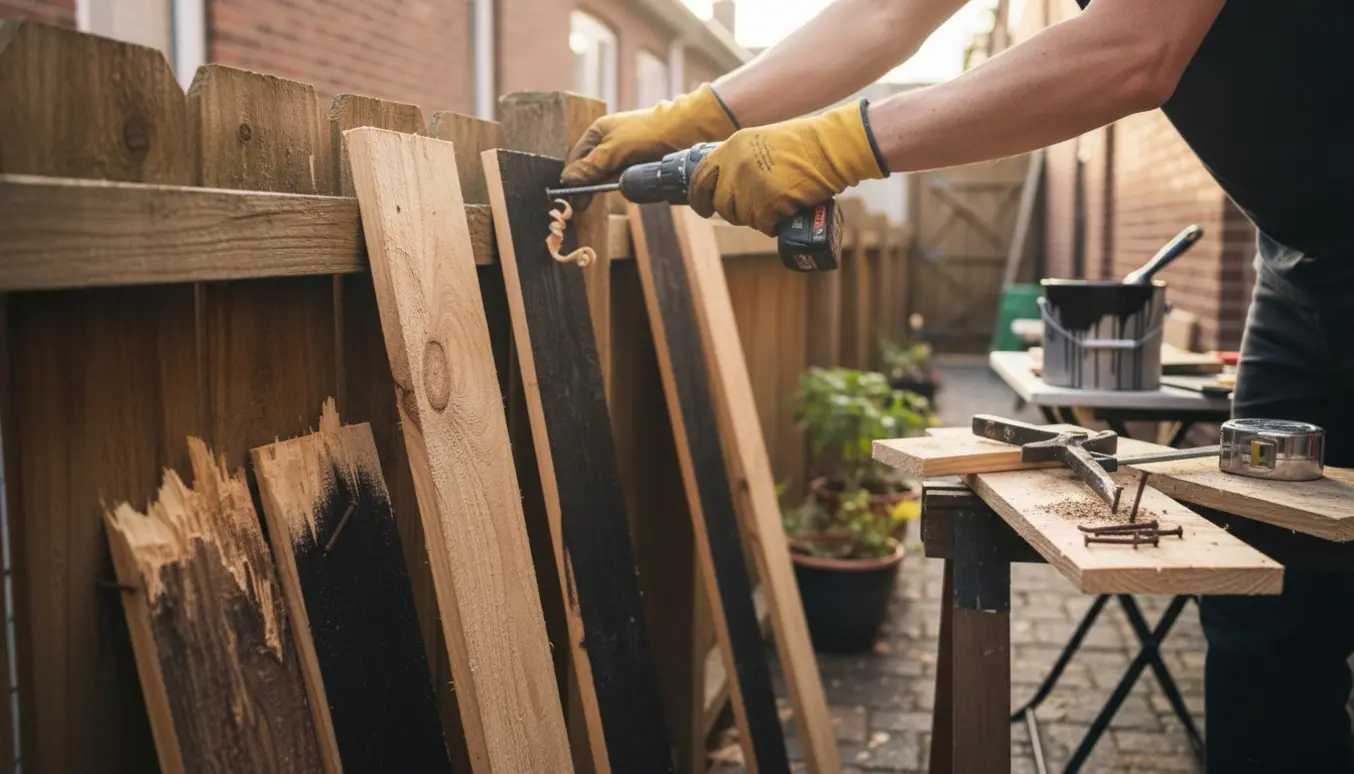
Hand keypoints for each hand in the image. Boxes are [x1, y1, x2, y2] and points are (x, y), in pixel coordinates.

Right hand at [561, 84, 739, 187]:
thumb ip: (590, 166)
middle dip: (588, 186)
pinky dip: (624, 185)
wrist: (687, 130)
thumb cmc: (647, 133)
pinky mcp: (639, 164)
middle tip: (583, 206)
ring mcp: (624, 155)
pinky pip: (625, 180)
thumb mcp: (613, 150)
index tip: (571, 199)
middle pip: (590, 171)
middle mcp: (608, 143)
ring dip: (607, 186)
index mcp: (597, 133)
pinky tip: (626, 187)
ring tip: (608, 192)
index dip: (572, 179)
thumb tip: (566, 179)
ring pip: (608, 178)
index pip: (576, 160)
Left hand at [687, 100, 888, 235]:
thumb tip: (728, 184)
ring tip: (777, 204)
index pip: (701, 177)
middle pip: (721, 203)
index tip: (703, 208)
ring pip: (742, 216)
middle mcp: (736, 165)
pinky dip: (774, 224)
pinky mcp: (767, 203)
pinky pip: (763, 225)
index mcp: (732, 146)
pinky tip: (786, 212)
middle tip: (755, 209)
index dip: (700, 197)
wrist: (832, 147)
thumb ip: (741, 160)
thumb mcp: (763, 142)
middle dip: (735, 211)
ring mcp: (750, 185)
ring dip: (758, 217)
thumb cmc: (806, 145)